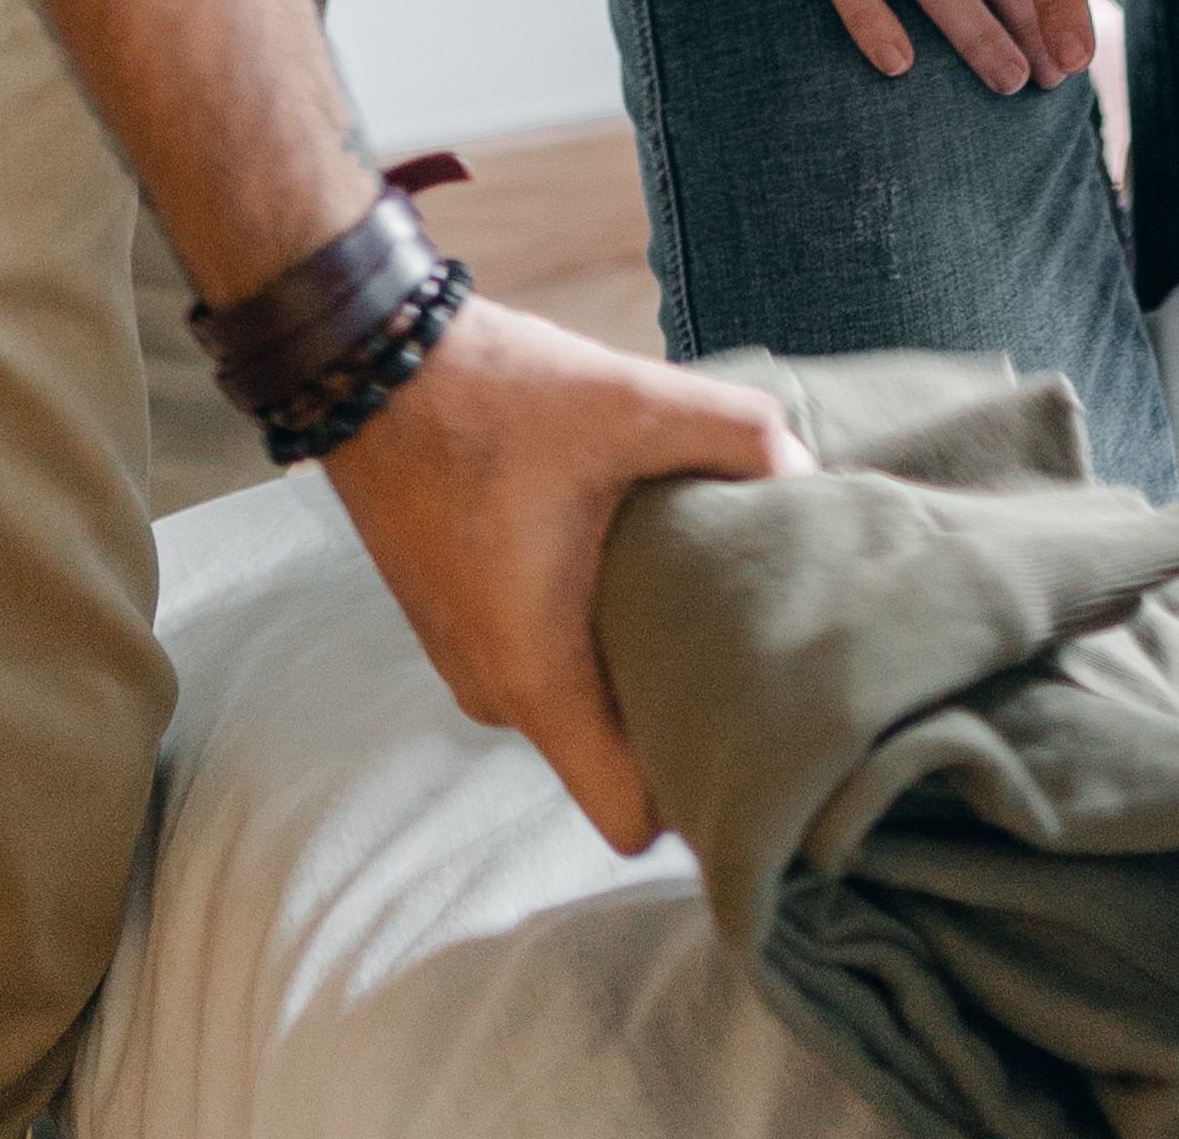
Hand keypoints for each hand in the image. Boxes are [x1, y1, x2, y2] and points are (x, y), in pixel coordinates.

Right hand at [324, 296, 813, 851]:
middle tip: (762, 645)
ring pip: (589, 703)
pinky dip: (600, 630)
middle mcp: (498, 690)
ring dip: (643, 660)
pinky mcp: (468, 622)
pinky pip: (554, 661)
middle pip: (621, 757)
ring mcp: (474, 661)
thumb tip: (808, 477)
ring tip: (706, 594)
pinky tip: (645, 566)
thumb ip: (740, 436)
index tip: (759, 751)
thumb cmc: (493, 396)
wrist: (371, 364)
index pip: (625, 814)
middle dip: (690, 713)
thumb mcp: (634, 401)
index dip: (698, 797)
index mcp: (536, 674)